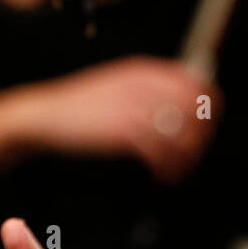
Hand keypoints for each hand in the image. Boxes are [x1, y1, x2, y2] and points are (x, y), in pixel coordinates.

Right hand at [0, 57, 219, 183]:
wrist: (41, 116)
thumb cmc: (78, 109)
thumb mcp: (115, 86)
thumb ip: (146, 92)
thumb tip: (179, 109)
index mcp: (143, 72)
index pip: (195, 84)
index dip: (206, 109)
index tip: (201, 130)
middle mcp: (143, 86)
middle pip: (196, 110)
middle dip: (199, 136)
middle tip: (189, 155)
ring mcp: (134, 106)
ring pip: (182, 133)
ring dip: (186, 157)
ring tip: (175, 171)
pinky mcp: (123, 130)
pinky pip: (161, 151)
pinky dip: (167, 168)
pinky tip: (161, 176)